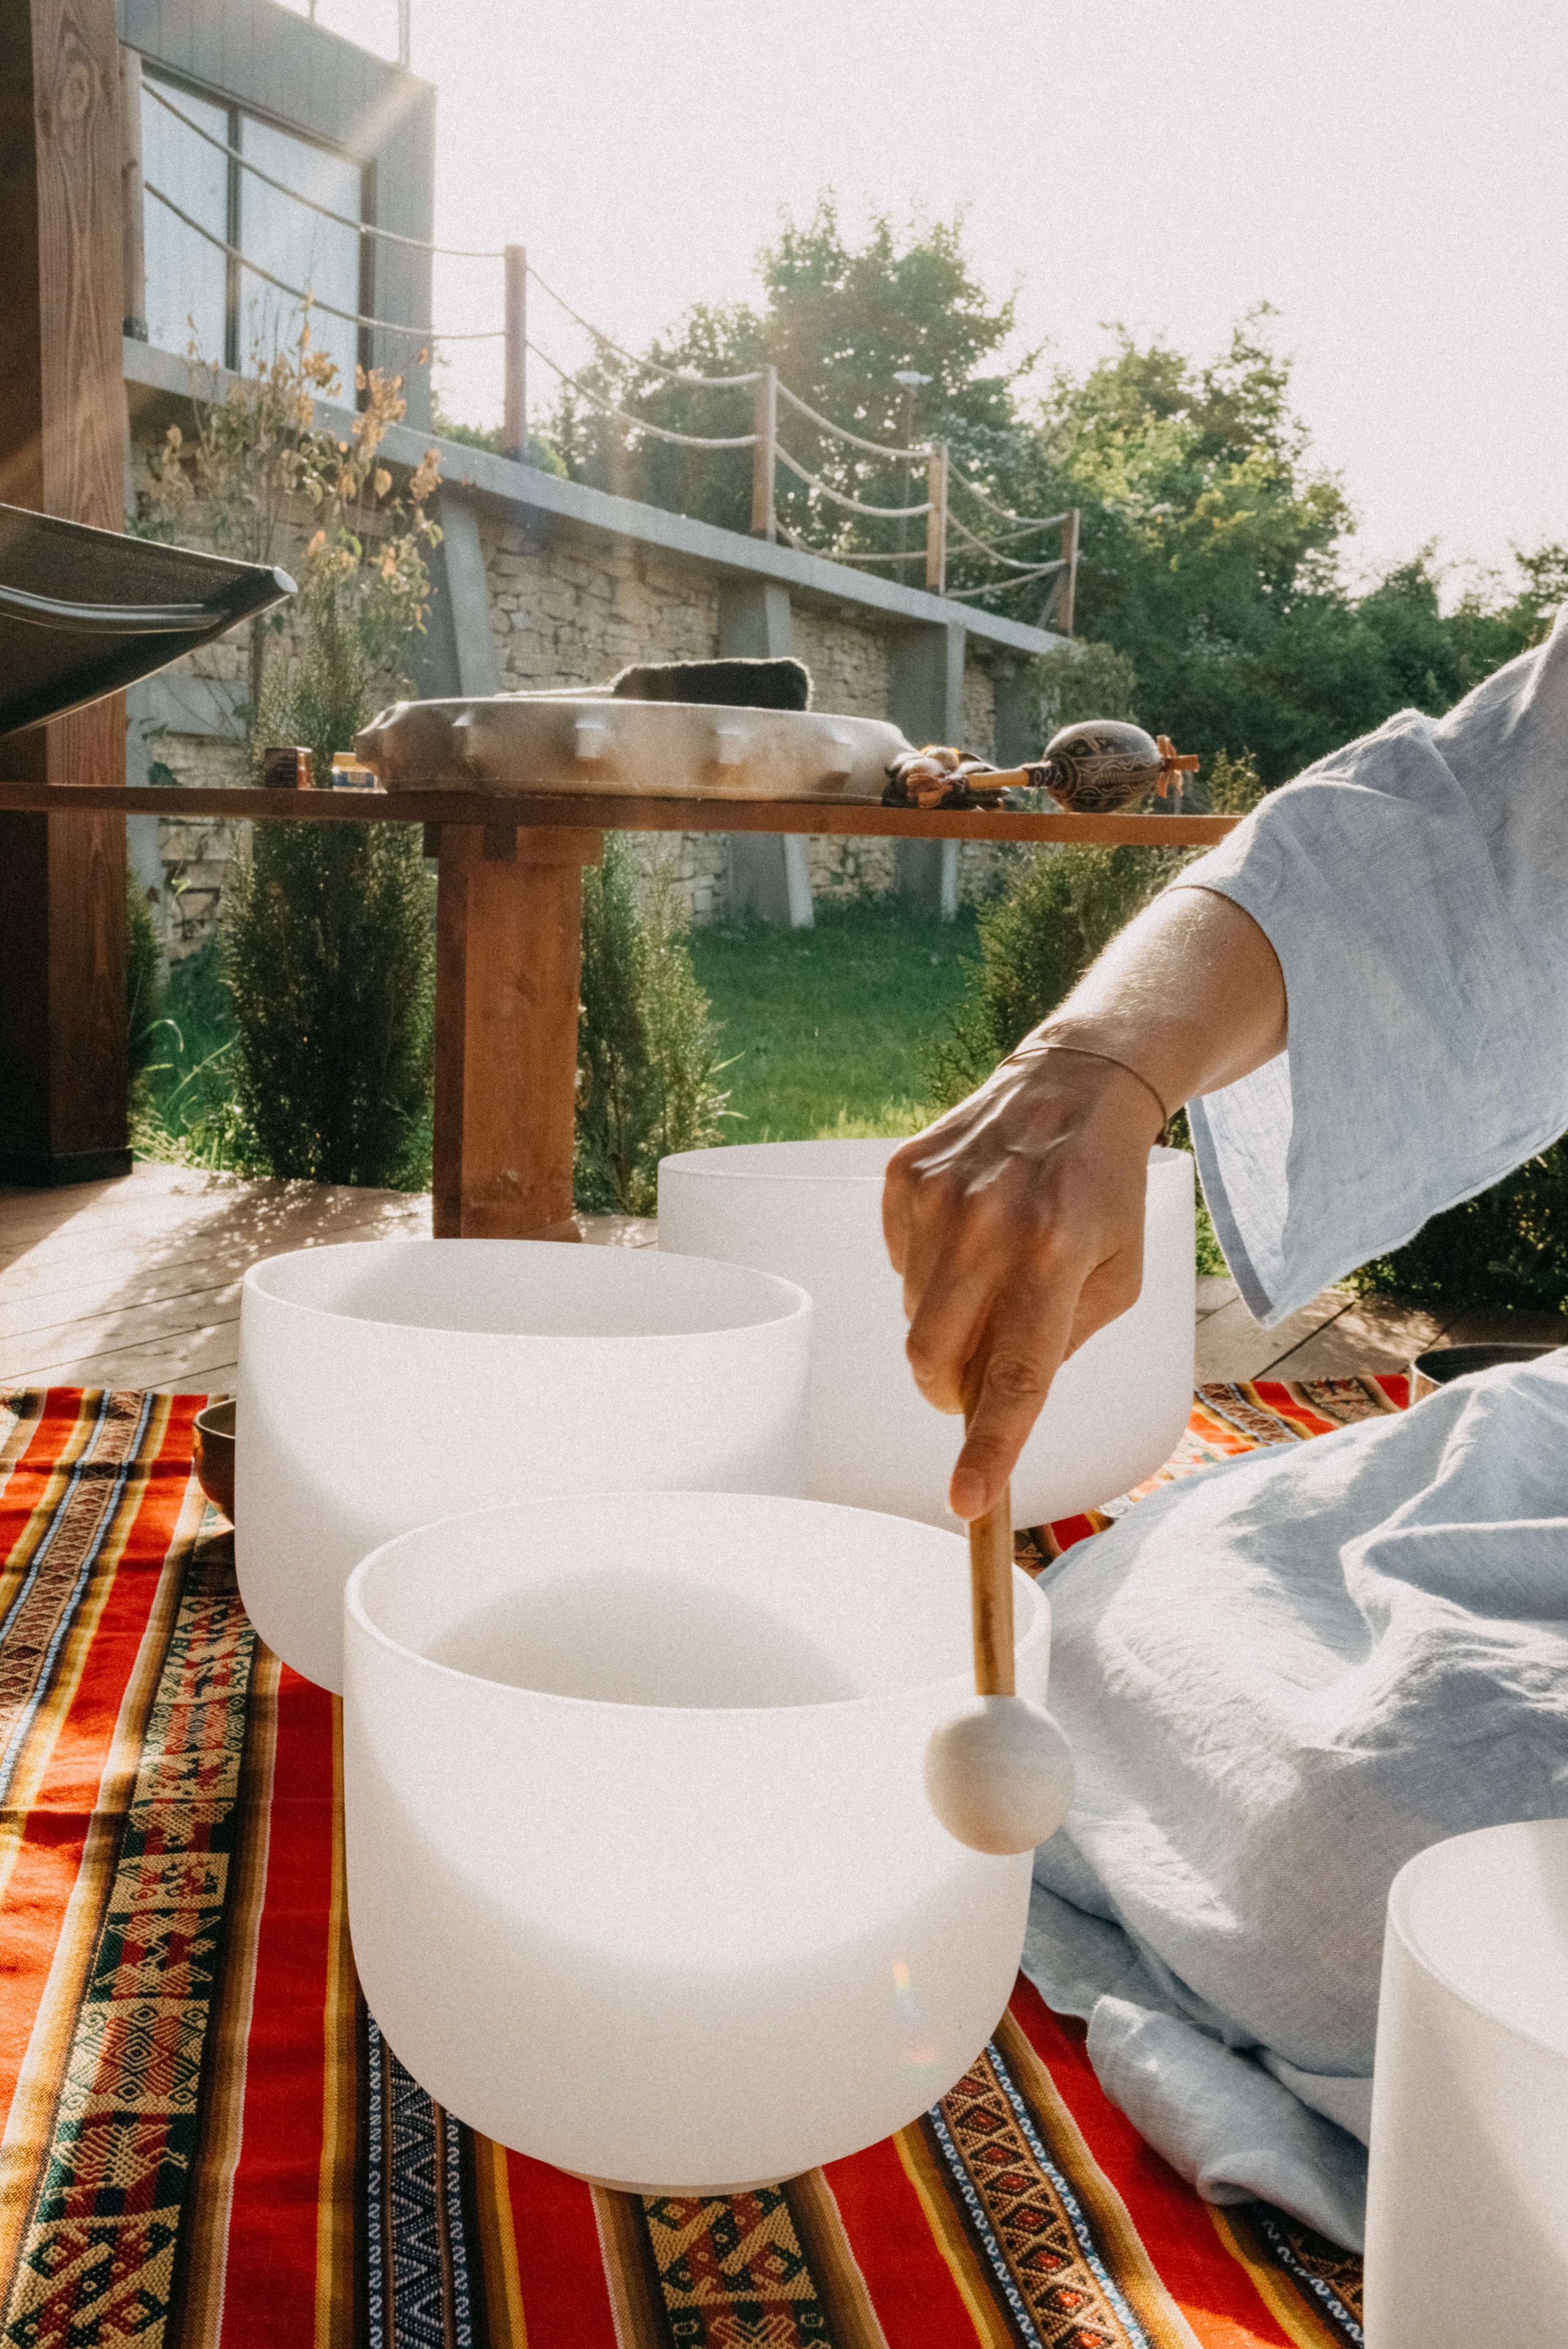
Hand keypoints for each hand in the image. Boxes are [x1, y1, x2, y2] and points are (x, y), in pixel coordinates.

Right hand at [883, 1047, 1165, 1521]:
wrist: (1074, 1087)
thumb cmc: (1104, 1195)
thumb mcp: (1119, 1277)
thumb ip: (1061, 1344)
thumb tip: (991, 1399)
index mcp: (1056, 1258)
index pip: (1015, 1375)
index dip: (988, 1446)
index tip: (967, 1501)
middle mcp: (991, 1225)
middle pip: (933, 1357)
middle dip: (949, 1390)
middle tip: (978, 1376)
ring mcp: (939, 1197)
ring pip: (913, 1315)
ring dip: (946, 1320)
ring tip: (991, 1270)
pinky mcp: (905, 1175)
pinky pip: (897, 1263)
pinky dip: (928, 1270)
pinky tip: (968, 1231)